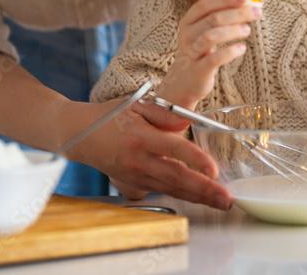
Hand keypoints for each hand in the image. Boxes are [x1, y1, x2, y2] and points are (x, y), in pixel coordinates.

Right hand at [70, 97, 233, 209]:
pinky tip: (203, 198)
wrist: (79, 135)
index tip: (213, 169)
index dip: (195, 160)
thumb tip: (190, 121)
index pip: (173, 148)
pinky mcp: (135, 184)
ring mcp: (136, 175)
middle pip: (176, 177)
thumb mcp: (136, 105)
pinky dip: (184, 195)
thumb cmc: (109, 116)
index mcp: (141, 136)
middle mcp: (139, 160)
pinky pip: (163, 190)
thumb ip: (164, 113)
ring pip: (172, 189)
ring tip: (221, 202)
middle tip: (226, 198)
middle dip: (204, 189)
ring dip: (199, 197)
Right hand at [156, 0, 261, 106]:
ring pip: (212, 36)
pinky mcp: (199, 69)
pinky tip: (241, 48)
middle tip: (256, 13)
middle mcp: (187, 34)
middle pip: (212, 19)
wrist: (184, 80)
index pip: (205, 4)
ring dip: (233, 30)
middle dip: (237, 13)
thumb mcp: (203, 31)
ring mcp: (191, 52)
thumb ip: (219, 17)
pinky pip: (213, 59)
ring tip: (248, 30)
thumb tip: (246, 3)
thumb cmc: (200, 51)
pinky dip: (229, 52)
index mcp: (188, 20)